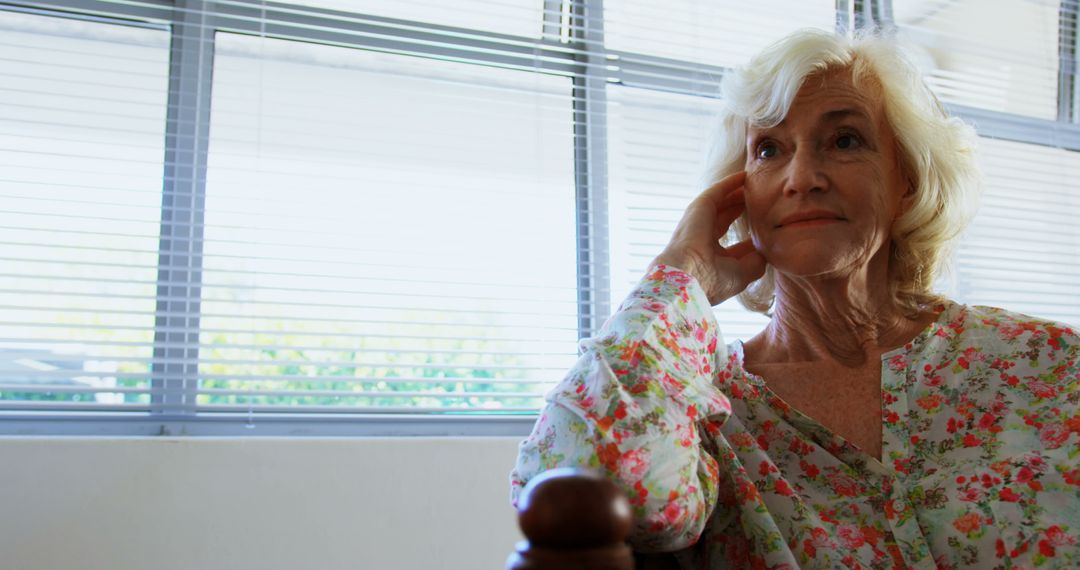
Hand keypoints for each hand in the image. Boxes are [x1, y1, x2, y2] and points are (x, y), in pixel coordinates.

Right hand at [651, 171, 766, 304]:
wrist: (689, 276)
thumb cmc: (712, 280)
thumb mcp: (742, 274)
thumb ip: (756, 261)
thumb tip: (766, 249)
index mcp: (712, 260)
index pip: (733, 246)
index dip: (749, 238)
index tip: (765, 231)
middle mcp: (703, 240)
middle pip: (727, 220)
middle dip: (742, 211)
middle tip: (761, 202)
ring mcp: (699, 223)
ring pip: (722, 204)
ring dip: (737, 195)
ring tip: (754, 185)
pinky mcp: (699, 208)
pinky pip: (718, 191)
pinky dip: (730, 183)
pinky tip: (743, 176)